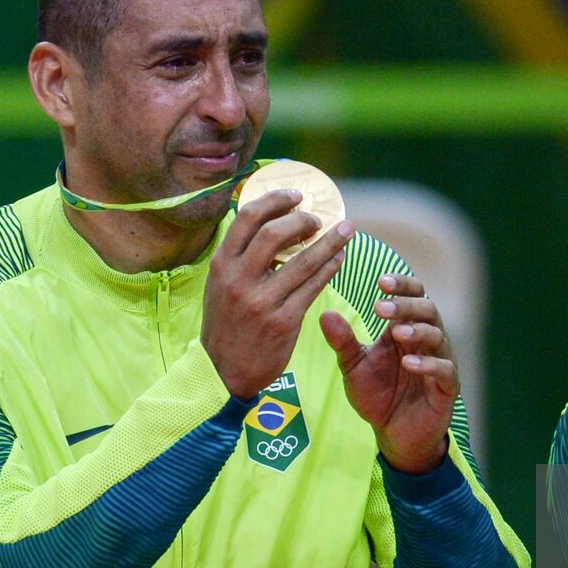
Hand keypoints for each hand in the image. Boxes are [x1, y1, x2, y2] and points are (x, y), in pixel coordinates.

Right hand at [202, 190, 355, 400]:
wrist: (224, 372)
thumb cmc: (227, 324)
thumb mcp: (220, 285)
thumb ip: (239, 257)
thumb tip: (271, 222)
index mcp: (221, 265)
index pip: (246, 218)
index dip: (274, 200)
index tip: (295, 194)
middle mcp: (238, 279)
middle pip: (275, 233)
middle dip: (303, 219)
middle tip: (319, 218)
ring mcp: (261, 301)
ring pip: (303, 260)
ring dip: (330, 241)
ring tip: (346, 230)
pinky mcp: (283, 321)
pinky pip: (314, 287)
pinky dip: (330, 268)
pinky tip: (340, 259)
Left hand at [320, 274, 457, 474]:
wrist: (393, 435)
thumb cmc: (378, 395)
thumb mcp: (353, 367)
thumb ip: (342, 342)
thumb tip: (325, 314)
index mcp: (406, 328)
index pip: (412, 295)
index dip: (401, 285)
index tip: (380, 281)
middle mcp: (427, 340)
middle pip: (428, 309)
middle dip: (406, 305)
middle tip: (381, 307)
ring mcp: (440, 362)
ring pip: (438, 335)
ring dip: (418, 331)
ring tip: (397, 333)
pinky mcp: (448, 388)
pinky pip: (446, 370)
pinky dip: (430, 364)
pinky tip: (409, 364)